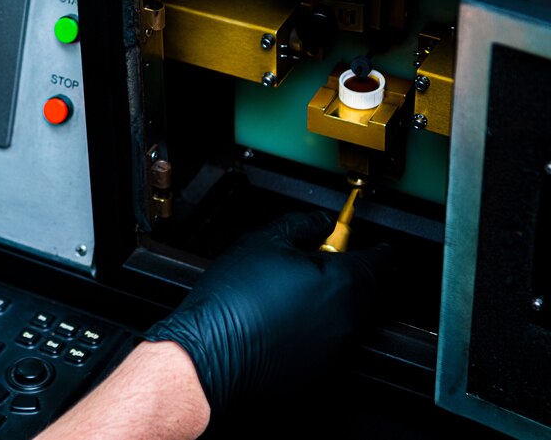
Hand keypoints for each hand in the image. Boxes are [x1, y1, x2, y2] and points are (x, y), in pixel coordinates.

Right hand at [144, 211, 388, 418]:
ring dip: (334, 299)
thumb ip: (303, 225)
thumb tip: (320, 222)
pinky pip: (328, 339)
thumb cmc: (233, 300)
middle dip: (356, 273)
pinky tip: (285, 316)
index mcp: (341, 283)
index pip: (380, 261)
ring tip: (297, 287)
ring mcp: (334, 348)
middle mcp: (346, 319)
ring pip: (348, 316)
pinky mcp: (318, 370)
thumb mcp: (264, 241)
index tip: (380, 246)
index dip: (381, 249)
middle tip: (329, 259)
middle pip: (369, 290)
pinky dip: (317, 325)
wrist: (210, 351)